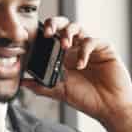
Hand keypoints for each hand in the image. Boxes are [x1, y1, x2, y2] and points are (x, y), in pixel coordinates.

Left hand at [21, 17, 131, 131]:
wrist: (109, 108)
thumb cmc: (87, 99)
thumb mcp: (60, 92)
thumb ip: (41, 86)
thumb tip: (22, 82)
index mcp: (63, 56)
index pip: (50, 37)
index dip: (41, 34)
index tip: (32, 39)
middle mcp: (75, 48)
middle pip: (62, 25)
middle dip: (53, 24)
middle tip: (47, 33)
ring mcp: (90, 47)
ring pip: (77, 27)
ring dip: (67, 33)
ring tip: (64, 45)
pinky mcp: (104, 48)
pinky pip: (92, 40)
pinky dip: (84, 50)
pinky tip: (81, 64)